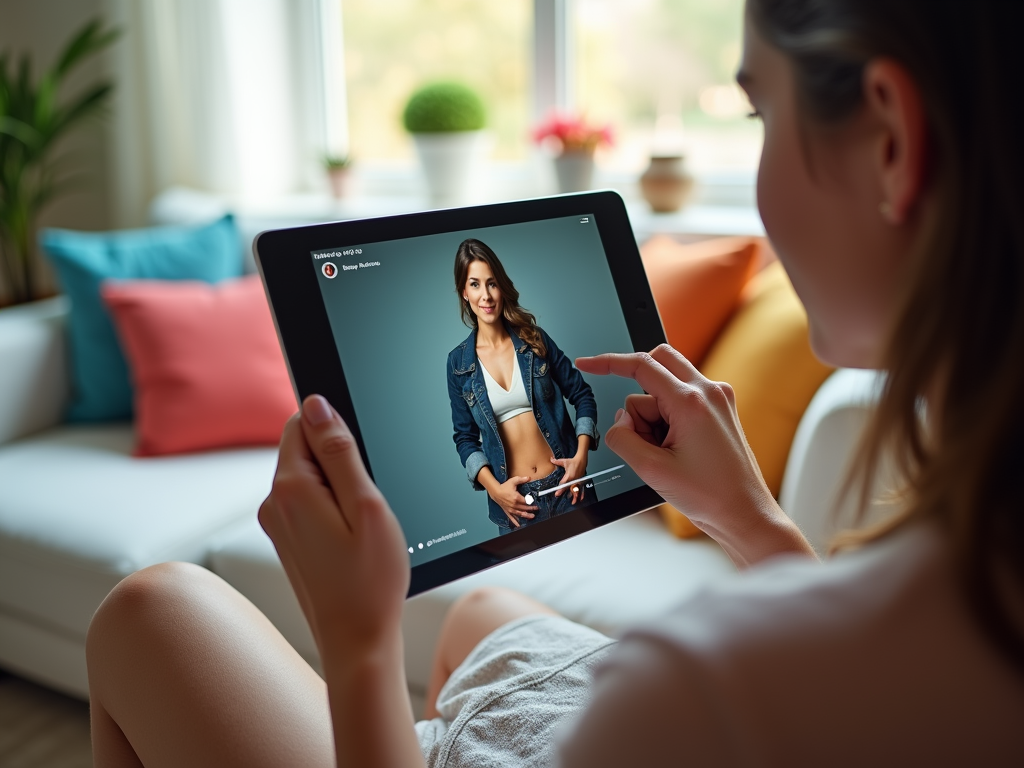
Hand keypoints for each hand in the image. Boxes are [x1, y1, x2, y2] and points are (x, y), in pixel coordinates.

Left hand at [258, 395, 409, 658]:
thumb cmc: (369, 580)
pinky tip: (352, 537)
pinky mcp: (286, 540)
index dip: (337, 429)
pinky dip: (332, 507)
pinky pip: (308, 502)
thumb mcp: (367, 505)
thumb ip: (339, 451)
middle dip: (339, 459)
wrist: (356, 641)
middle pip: (304, 448)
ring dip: (338, 486)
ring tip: (361, 523)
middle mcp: (273, 503)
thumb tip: (317, 405)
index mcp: (291, 488)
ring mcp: (277, 524)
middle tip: (367, 498)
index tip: (361, 458)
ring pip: (309, 476)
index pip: (301, 422)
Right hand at [487, 475, 537, 527]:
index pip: (526, 502)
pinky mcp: (507, 511)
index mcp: (516, 498)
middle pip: (524, 508)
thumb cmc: (504, 487)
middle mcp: (514, 505)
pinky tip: (519, 525)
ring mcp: (510, 509)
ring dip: (527, 516)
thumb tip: (529, 478)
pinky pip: (512, 518)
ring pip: (520, 514)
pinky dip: (516, 522)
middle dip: (531, 509)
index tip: (536, 503)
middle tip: (536, 509)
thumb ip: (521, 479)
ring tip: (532, 517)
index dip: (532, 503)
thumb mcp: (513, 481)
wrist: (495, 492)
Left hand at [550, 450, 587, 503]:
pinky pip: (581, 488)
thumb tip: (551, 459)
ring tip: (573, 502)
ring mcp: (578, 480)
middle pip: (568, 488)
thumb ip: (557, 461)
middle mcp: (574, 479)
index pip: (563, 484)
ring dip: (574, 496)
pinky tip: (580, 498)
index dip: (560, 489)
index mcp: (569, 475)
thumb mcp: (564, 461)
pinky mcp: (581, 481)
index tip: (557, 494)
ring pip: (575, 490)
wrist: (581, 460)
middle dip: (564, 492)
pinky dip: (581, 493)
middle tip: (559, 496)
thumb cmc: (573, 461)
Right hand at [576, 345, 814, 566]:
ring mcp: (718, 398)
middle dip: (639, 397)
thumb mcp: (650, 470)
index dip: (608, 363)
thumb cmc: (710, 495)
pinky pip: (681, 399)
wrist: (744, 512)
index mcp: (691, 402)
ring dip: (654, 416)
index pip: (641, 365)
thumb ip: (622, 438)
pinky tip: (678, 449)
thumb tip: (620, 421)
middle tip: (640, 434)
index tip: (587, 364)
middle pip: (657, 363)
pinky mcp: (720, 408)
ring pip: (666, 387)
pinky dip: (669, 419)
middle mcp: (709, 391)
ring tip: (667, 454)